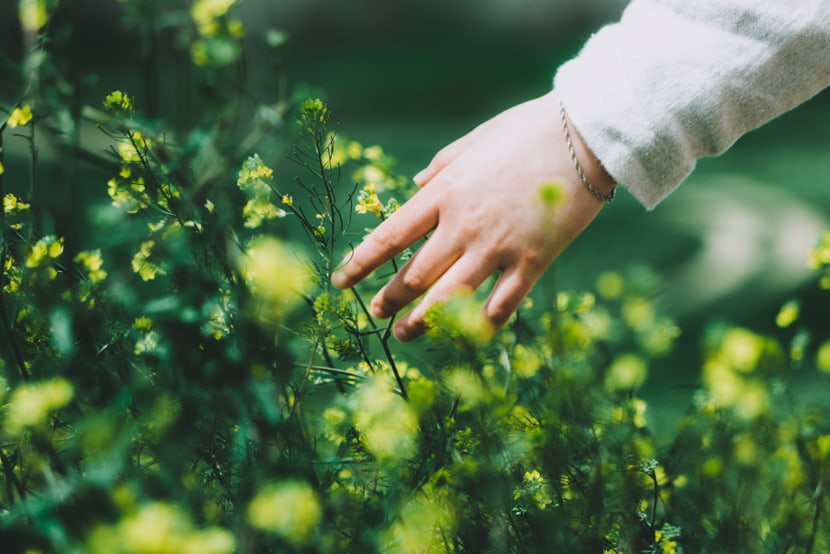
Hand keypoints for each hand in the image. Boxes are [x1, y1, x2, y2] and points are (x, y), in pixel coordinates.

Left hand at [332, 90, 614, 341]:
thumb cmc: (526, 131)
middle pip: (414, 275)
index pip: (388, 237)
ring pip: (449, 298)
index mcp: (443, 193)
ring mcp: (498, 247)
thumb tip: (416, 187)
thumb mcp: (472, 141)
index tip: (341, 281)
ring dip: (422, 321)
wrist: (586, 136)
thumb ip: (440, 168)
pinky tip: (467, 333)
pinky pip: (501, 305)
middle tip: (376, 311)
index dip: (360, 263)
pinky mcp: (532, 262)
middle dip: (388, 298)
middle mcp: (463, 225)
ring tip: (404, 334)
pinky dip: (481, 324)